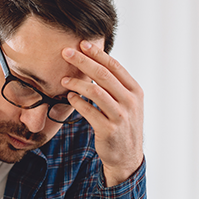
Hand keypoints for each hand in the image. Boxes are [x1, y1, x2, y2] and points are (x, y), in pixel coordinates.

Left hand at [61, 41, 143, 186]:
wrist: (127, 155)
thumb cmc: (122, 124)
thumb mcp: (126, 103)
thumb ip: (115, 86)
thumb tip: (95, 63)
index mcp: (135, 90)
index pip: (115, 66)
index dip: (97, 53)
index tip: (82, 43)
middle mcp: (130, 101)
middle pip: (103, 75)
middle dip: (83, 61)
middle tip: (66, 53)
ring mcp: (120, 115)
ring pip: (95, 91)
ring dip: (77, 83)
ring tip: (63, 80)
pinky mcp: (108, 129)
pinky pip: (89, 111)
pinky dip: (77, 102)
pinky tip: (69, 97)